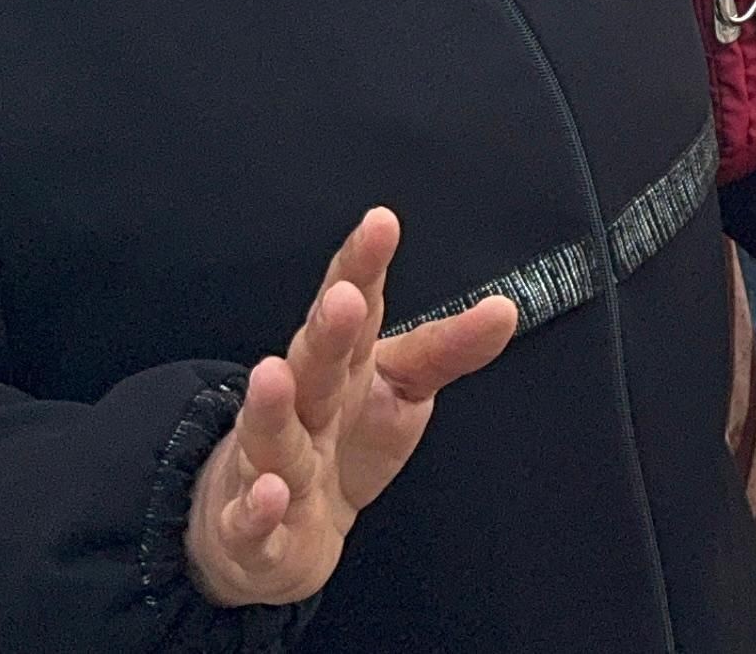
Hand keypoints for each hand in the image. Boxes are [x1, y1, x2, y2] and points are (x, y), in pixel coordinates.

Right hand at [187, 209, 519, 608]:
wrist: (268, 531)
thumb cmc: (341, 440)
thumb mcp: (399, 388)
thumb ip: (446, 350)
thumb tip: (505, 309)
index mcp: (340, 366)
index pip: (353, 310)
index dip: (364, 266)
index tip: (382, 223)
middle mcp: (302, 407)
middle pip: (312, 365)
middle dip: (324, 333)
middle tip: (341, 299)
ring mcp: (269, 466)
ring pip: (269, 436)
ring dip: (270, 409)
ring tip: (272, 375)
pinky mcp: (252, 530)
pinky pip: (251, 523)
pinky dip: (253, 513)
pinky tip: (266, 496)